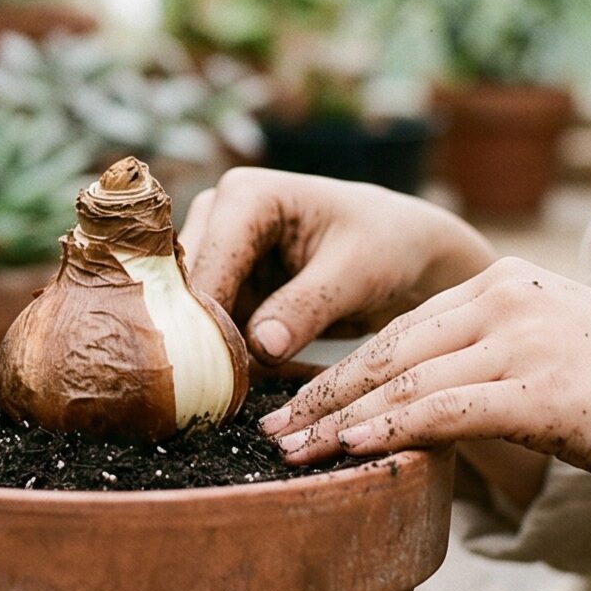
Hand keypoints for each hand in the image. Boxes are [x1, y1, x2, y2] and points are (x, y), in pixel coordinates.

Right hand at [179, 166, 495, 364]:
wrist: (403, 252)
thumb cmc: (387, 245)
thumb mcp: (356, 273)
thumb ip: (306, 307)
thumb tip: (260, 348)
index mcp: (243, 196)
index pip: (207, 268)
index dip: (210, 324)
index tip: (225, 379)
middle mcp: (216, 218)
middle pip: (187, 295)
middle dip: (210, 344)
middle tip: (233, 394)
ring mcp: (217, 254)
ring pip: (194, 318)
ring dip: (221, 356)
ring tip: (252, 389)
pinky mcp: (225, 288)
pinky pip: (213, 332)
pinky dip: (235, 359)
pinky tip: (259, 379)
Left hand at [260, 255, 590, 499]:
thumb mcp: (561, 354)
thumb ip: (500, 362)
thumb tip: (442, 404)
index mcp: (506, 282)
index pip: (401, 325)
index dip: (341, 365)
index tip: (292, 399)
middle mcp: (506, 298)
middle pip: (388, 348)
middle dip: (321, 392)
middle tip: (267, 427)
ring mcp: (523, 340)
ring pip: (404, 380)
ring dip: (337, 420)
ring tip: (287, 452)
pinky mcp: (540, 390)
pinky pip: (443, 411)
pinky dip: (388, 432)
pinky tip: (348, 453)